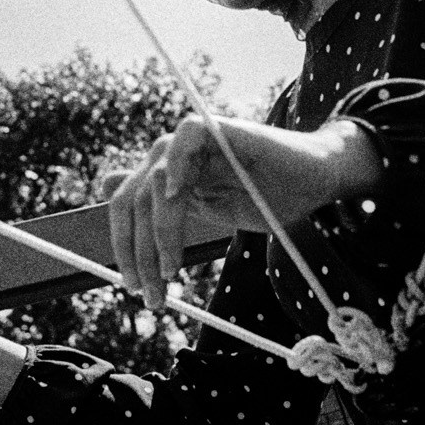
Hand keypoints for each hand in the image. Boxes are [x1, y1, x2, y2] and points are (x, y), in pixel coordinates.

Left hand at [105, 115, 379, 309]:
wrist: (315, 181)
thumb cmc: (267, 197)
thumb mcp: (210, 213)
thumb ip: (165, 209)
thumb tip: (109, 186)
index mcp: (166, 175)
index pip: (126, 206)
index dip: (123, 246)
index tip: (134, 287)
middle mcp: (173, 155)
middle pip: (134, 200)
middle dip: (138, 252)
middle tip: (152, 295)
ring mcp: (195, 140)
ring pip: (155, 182)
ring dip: (160, 232)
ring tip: (171, 271)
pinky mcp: (221, 129)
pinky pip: (187, 137)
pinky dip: (178, 163)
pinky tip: (178, 195)